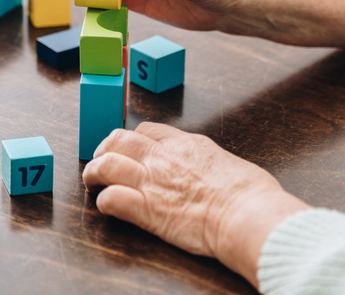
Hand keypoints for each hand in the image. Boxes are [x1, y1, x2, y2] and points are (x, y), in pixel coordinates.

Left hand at [82, 122, 309, 286]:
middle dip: (105, 149)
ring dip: (94, 173)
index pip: (147, 130)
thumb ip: (209, 163)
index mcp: (186, 144)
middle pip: (119, 140)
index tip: (130, 148)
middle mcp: (164, 158)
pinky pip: (111, 199)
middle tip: (101, 161)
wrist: (247, 214)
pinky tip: (107, 206)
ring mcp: (152, 182)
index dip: (134, 138)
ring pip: (106, 165)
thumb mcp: (229, 163)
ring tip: (92, 181)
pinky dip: (104, 202)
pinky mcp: (146, 210)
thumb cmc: (251, 194)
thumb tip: (210, 171)